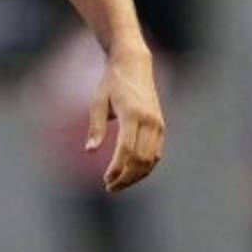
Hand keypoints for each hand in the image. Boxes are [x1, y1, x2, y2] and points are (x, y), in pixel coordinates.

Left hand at [85, 46, 165, 193]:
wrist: (133, 64)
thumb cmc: (111, 82)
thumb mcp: (98, 101)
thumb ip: (96, 127)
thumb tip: (90, 151)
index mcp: (132, 114)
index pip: (127, 149)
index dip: (117, 168)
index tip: (106, 180)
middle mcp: (149, 121)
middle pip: (141, 160)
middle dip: (126, 177)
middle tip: (110, 187)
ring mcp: (158, 124)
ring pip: (151, 160)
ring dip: (136, 176)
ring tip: (119, 183)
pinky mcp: (161, 125)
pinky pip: (156, 153)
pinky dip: (146, 166)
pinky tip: (132, 172)